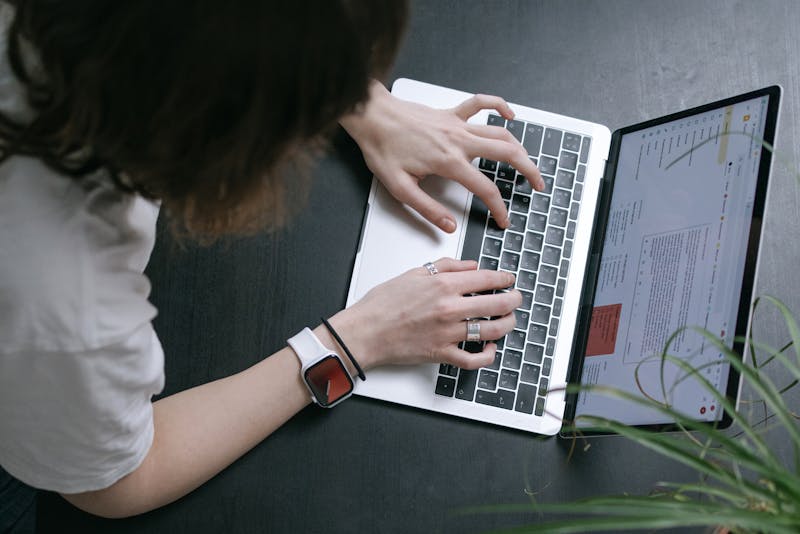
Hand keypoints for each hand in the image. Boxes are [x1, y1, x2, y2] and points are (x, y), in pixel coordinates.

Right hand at [328, 258, 520, 369]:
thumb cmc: (382, 304)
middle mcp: (450, 309)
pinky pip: (472, 359)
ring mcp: (448, 333)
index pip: (486, 279)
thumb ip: (445, 267)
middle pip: (497, 304)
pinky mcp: (441, 354)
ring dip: (507, 325)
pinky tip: (490, 348)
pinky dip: (487, 356)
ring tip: (509, 320)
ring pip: (491, 330)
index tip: (509, 279)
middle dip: (513, 300)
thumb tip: (470, 265)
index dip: (504, 279)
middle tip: (517, 298)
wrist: (364, 332)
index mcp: (443, 286)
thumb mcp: (413, 274)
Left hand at [340, 81, 543, 232]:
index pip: (485, 189)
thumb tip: (448, 225)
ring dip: (520, 146)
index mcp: (449, 162)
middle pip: (506, 154)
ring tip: (530, 161)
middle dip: (528, 170)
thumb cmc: (382, 148)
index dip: (499, 208)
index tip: (504, 220)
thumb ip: (427, 209)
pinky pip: (481, 104)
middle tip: (538, 184)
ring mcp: (457, 124)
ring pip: (500, 132)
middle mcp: (458, 141)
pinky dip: (499, 106)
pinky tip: (509, 115)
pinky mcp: (450, 113)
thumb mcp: (400, 188)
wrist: (370, 116)